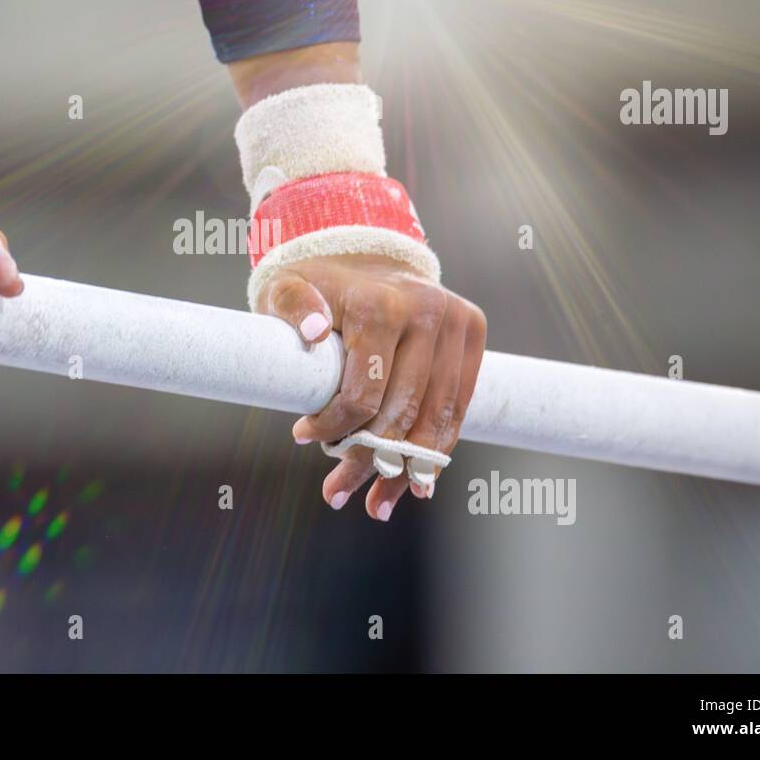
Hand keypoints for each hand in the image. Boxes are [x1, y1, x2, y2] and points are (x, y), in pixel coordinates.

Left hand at [258, 254, 485, 520]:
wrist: (367, 254)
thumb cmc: (318, 282)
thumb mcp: (286, 288)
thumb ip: (294, 307)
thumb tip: (313, 331)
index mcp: (382, 305)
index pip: (365, 392)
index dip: (334, 426)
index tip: (303, 437)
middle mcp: (428, 312)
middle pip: (402, 412)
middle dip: (367, 462)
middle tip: (336, 494)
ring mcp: (456, 323)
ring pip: (435, 419)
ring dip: (406, 470)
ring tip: (377, 506)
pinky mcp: (473, 332)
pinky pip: (457, 407)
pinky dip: (437, 449)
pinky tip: (417, 484)